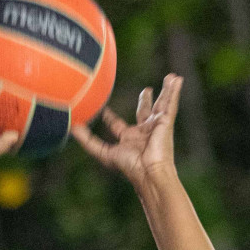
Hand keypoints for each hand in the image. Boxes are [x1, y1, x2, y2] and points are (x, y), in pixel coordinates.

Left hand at [72, 73, 181, 187]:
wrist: (149, 172)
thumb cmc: (129, 167)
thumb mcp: (103, 152)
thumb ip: (87, 140)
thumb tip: (72, 127)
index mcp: (129, 139)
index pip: (118, 126)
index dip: (110, 118)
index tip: (105, 111)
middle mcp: (143, 132)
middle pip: (144, 112)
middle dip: (145, 101)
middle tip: (146, 90)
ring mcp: (156, 126)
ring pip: (161, 104)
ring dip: (166, 91)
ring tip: (171, 77)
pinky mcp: (166, 122)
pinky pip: (171, 103)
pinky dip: (175, 92)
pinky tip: (177, 79)